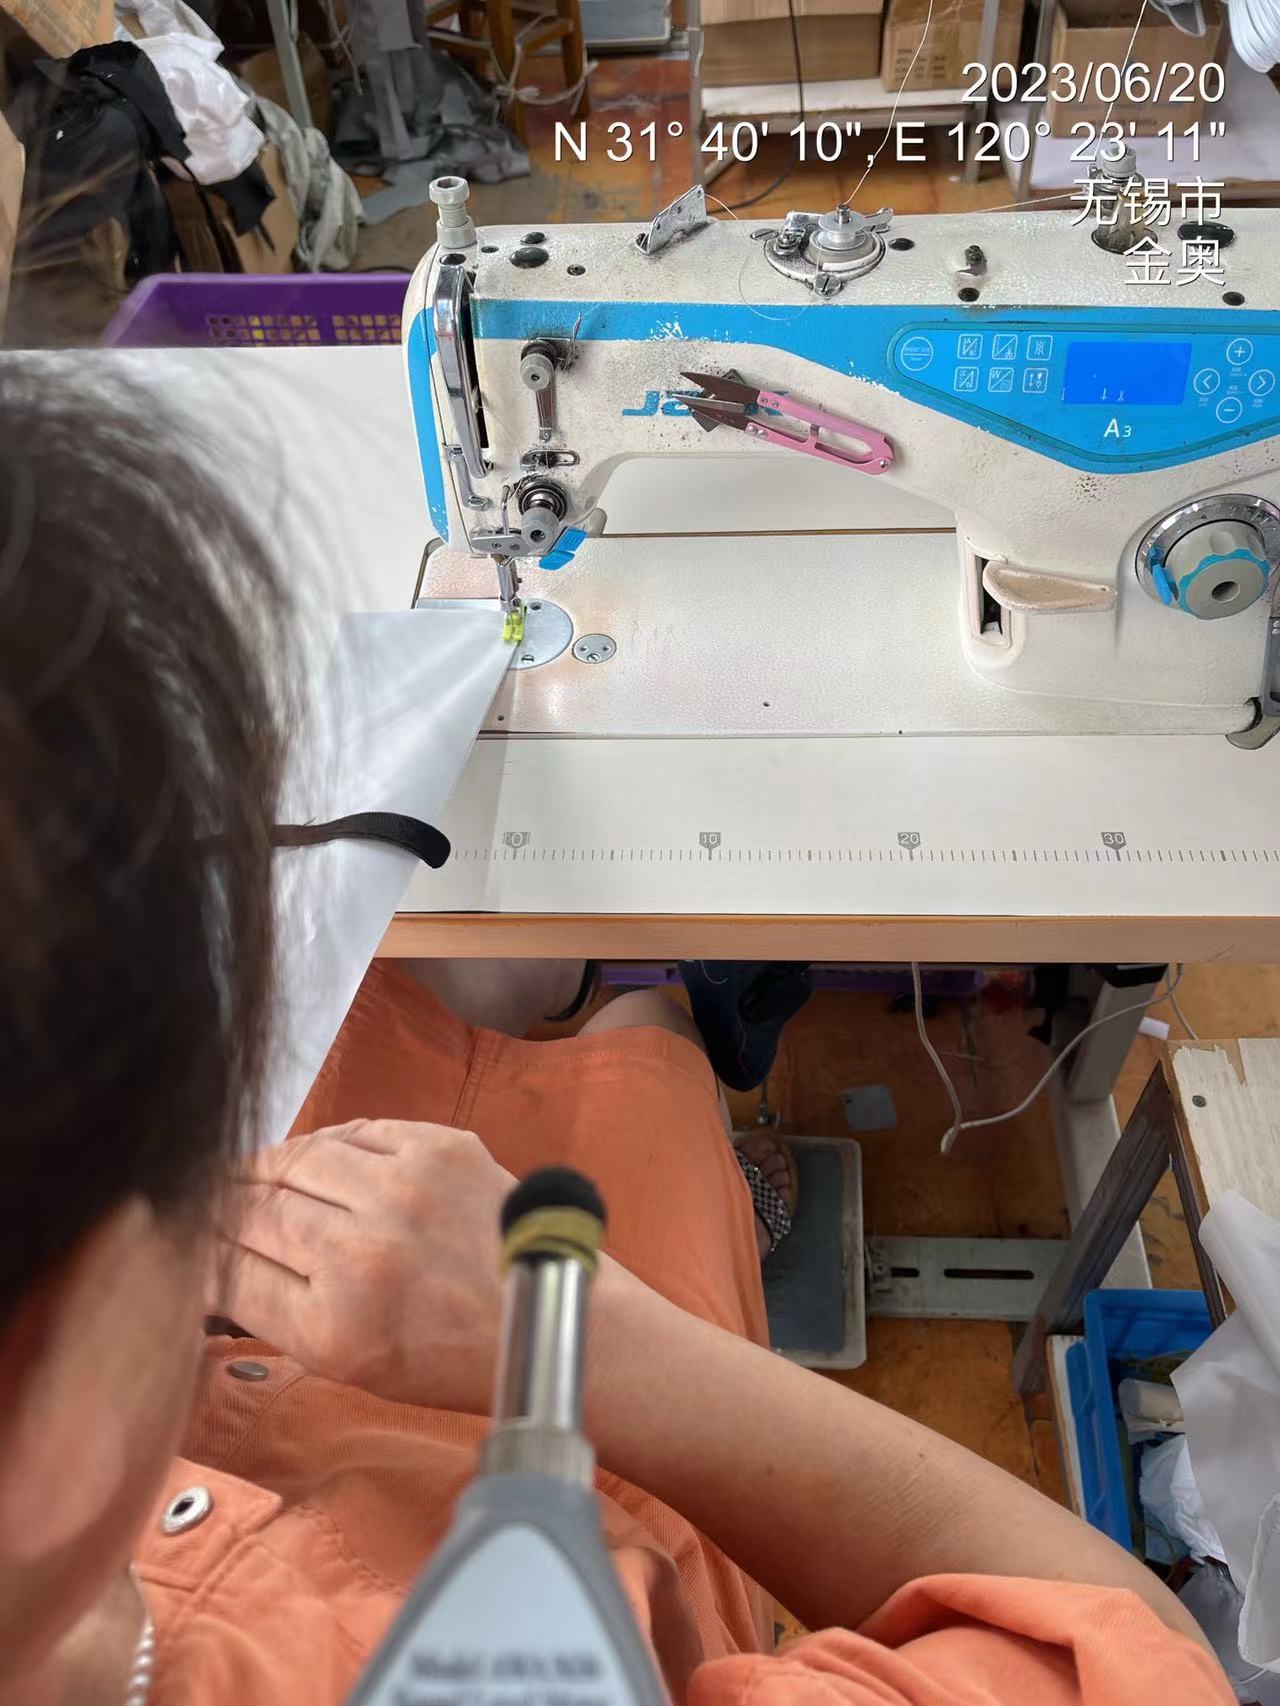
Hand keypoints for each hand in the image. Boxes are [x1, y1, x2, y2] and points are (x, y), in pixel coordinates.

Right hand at [214, 1120, 515, 1412]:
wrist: (542, 1315)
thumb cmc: (447, 1352)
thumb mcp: (348, 1364)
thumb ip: (278, 1310)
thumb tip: (216, 1261)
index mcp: (334, 1327)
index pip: (231, 1270)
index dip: (200, 1252)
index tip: (188, 1241)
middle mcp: (364, 1255)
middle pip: (256, 1208)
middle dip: (223, 1203)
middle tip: (209, 1199)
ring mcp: (405, 1192)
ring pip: (297, 1157)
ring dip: (267, 1166)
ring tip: (254, 1174)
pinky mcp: (439, 1148)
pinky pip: (355, 1131)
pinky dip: (327, 1143)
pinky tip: (316, 1158)